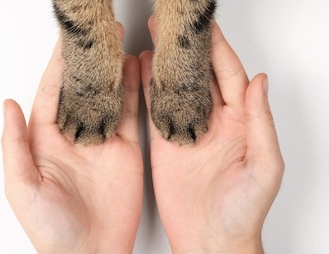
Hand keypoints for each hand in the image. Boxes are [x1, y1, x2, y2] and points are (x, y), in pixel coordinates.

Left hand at [1, 25, 142, 252]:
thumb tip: (7, 103)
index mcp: (44, 141)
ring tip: (117, 44)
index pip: (50, 94)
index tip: (65, 43)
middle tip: (96, 35)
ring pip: (106, 96)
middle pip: (79, 89)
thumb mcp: (21, 186)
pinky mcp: (125, 150)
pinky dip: (134, 91)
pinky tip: (136, 70)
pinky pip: (130, 114)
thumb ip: (14, 143)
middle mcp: (72, 137)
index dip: (57, 67)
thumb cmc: (49, 228)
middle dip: (87, 61)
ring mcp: (100, 142)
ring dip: (111, 70)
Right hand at [140, 17, 284, 252]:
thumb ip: (261, 122)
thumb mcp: (264, 165)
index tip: (204, 26)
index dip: (217, 48)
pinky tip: (140, 71)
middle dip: (186, 47)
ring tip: (152, 38)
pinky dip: (147, 88)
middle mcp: (215, 122)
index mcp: (242, 122)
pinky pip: (155, 109)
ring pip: (176, 87)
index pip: (229, 75)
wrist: (212, 241)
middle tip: (171, 24)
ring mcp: (187, 130)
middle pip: (200, 74)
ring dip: (165, 63)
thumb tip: (260, 82)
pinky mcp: (165, 144)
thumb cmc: (244, 211)